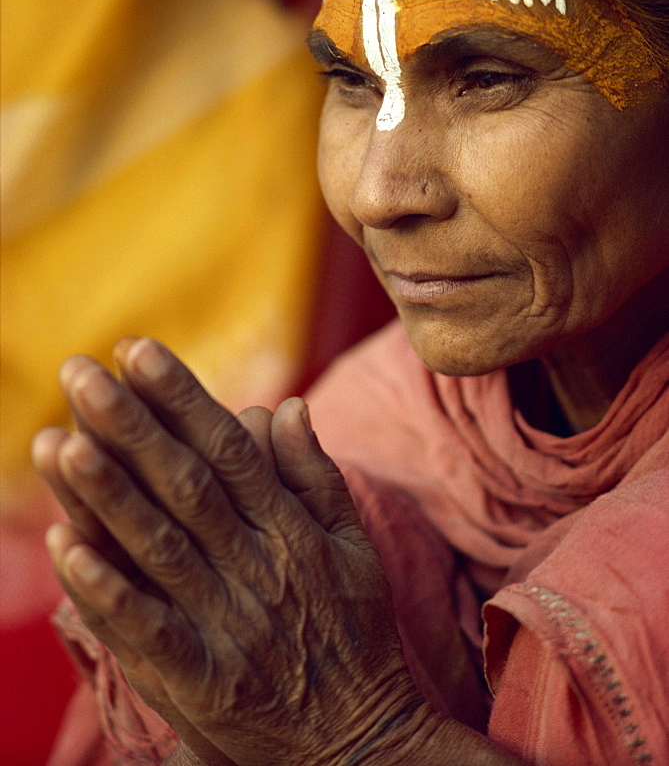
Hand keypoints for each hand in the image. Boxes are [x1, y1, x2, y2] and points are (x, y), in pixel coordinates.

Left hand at [33, 338, 417, 765]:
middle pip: (186, 485)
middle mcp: (258, 568)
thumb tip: (285, 404)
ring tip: (58, 441)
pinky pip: (149, 631)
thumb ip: (317, 474)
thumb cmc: (356, 635)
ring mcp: (230, 625)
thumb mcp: (355, 548)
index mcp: (293, 530)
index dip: (181, 397)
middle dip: (131, 424)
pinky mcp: (204, 682)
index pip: (229, 449)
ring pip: (160, 547)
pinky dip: (106, 590)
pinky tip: (63, 547)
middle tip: (80, 372)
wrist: (364, 744)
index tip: (137, 351)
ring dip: (106, 493)